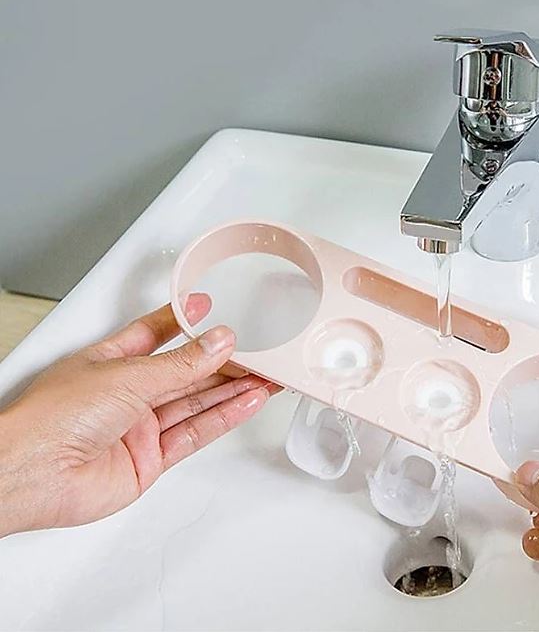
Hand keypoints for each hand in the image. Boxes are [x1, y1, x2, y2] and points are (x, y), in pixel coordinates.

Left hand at [0, 294, 278, 536]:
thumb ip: (180, 364)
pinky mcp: (149, 459)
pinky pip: (195, 433)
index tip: (208, 305)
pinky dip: (224, 417)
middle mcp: (126, 394)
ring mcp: (139, 427)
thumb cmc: (52, 418)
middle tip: (258, 351)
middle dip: (223, 361)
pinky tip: (246, 402)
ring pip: (196, 402)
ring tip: (266, 376)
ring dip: (232, 389)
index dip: (183, 319)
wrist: (32, 474)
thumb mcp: (127, 375)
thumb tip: (217, 343)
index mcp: (110, 361)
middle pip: (185, 372)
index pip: (155, 333)